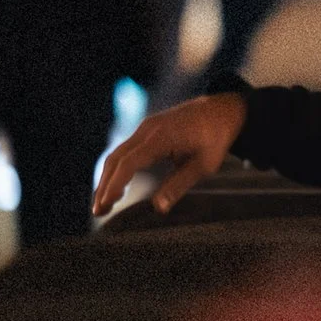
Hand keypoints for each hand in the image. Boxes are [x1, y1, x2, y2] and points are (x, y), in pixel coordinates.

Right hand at [94, 93, 249, 218]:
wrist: (221, 109)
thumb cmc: (216, 137)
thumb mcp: (205, 165)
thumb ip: (180, 184)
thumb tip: (159, 208)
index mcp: (162, 137)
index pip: (130, 162)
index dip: (116, 184)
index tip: (107, 203)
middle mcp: (148, 129)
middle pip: (116, 159)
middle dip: (104, 185)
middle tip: (99, 211)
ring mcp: (145, 128)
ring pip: (118, 154)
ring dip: (107, 178)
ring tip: (103, 204)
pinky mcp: (146, 130)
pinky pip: (125, 150)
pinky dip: (116, 169)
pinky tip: (115, 186)